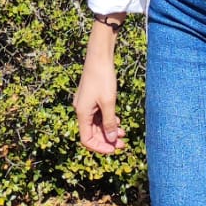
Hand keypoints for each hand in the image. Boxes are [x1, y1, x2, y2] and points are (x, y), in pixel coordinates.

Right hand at [74, 25, 125, 154]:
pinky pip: (98, 115)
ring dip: (109, 130)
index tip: (114, 149)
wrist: (99, 56)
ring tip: (124, 133)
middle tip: (123, 143)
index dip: (100, 147)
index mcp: (82, 113)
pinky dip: (108, 120)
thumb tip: (112, 139)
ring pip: (97, 124)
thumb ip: (109, 122)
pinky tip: (118, 121)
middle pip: (92, 133)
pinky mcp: (91, 98)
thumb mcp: (108, 102)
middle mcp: (81, 110)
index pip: (87, 140)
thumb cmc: (102, 78)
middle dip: (107, 140)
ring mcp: (86, 104)